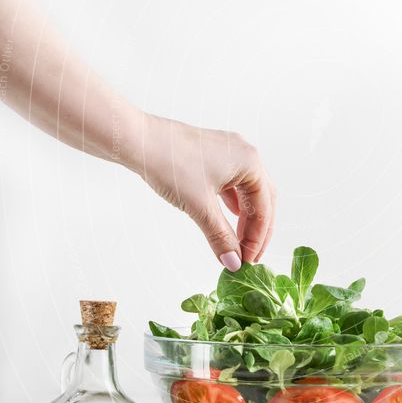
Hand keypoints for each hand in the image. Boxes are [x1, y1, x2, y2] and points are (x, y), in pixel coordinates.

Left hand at [129, 114, 274, 268]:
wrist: (138, 140)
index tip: (247, 260)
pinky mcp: (212, 155)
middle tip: (248, 255)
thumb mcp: (199, 206)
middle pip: (262, 198)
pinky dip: (232, 203)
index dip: (257, 238)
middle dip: (256, 229)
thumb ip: (220, 237)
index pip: (264, 208)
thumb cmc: (171, 164)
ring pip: (248, 191)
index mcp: (250, 162)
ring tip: (238, 241)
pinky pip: (232, 183)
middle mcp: (244, 154)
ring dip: (245, 217)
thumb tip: (233, 262)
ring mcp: (228, 152)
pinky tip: (227, 216)